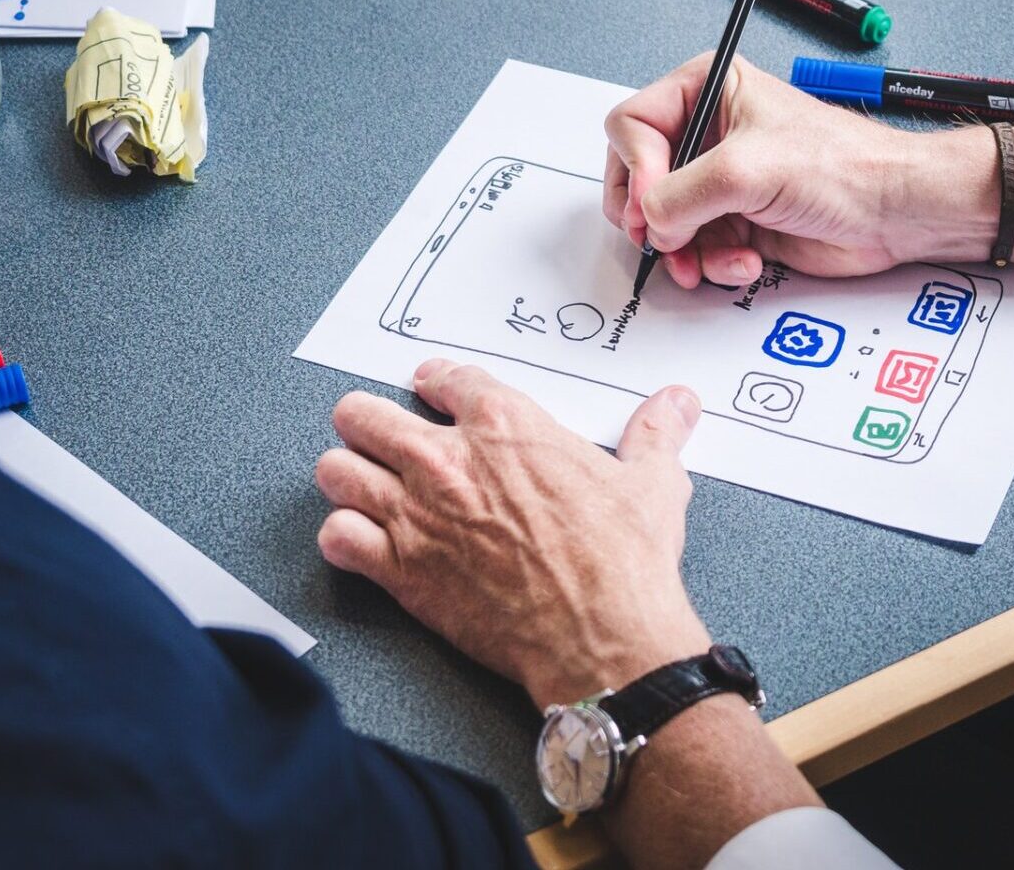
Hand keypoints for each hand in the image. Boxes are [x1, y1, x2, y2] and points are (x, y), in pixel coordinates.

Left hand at [314, 360, 711, 708]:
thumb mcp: (651, 484)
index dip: (435, 382)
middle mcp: (448, 460)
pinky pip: (336, 537)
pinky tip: (360, 543)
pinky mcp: (400, 570)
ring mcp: (415, 514)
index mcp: (505, 423)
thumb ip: (655, 435)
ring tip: (363, 486)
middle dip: (369, 424)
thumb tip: (677, 404)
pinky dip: (342, 539)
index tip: (430, 389)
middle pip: (364, 415)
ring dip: (348, 477)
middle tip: (381, 437)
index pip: (444, 378)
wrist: (602, 636)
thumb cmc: (623, 562)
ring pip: (336, 471)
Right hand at [604, 53, 1000, 288]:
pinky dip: (713, 264)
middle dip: (651, 216)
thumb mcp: (746, 169)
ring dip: (684, 250)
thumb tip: (648, 222)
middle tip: (661, 239)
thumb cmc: (843, 166)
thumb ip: (680, 195)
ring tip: (708, 260)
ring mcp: (720, 181)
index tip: (653, 203)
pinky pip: (695, 250)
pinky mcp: (735, 222)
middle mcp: (709, 134)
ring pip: (663, 223)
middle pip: (639, 177)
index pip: (632, 124)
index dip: (637, 168)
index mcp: (708, 90)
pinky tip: (746, 261)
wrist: (893, 213)